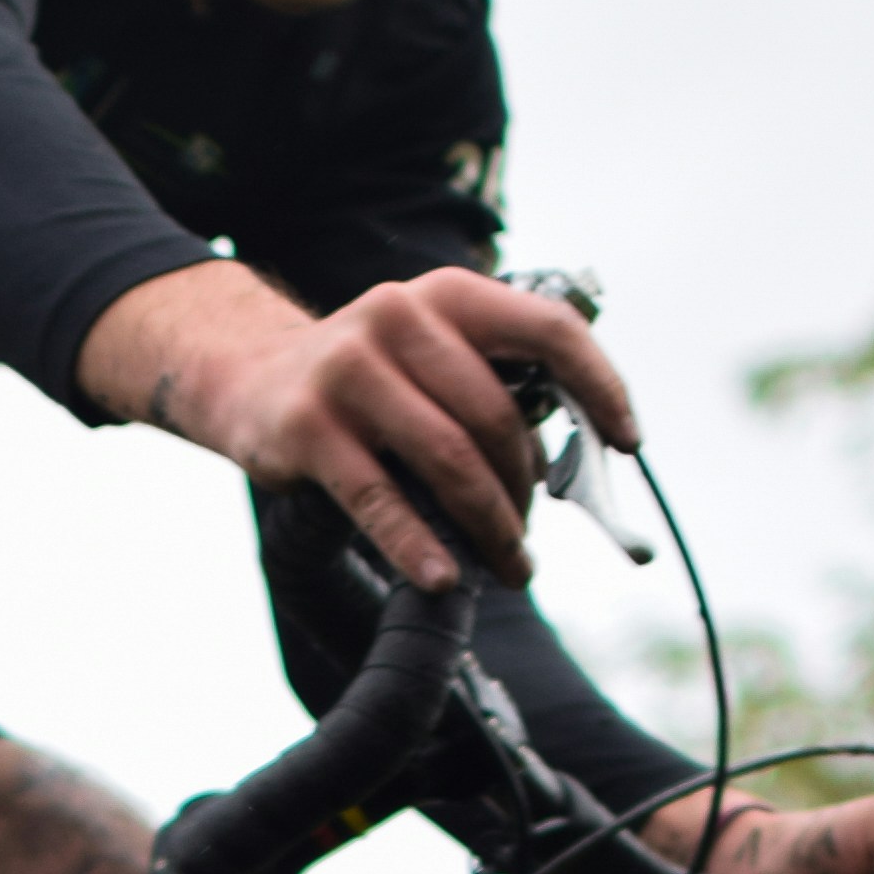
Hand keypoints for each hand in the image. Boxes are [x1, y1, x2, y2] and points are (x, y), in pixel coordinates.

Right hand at [78, 259, 635, 591]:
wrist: (248, 378)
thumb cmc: (367, 380)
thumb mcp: (431, 355)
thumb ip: (494, 386)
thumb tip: (572, 463)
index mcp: (448, 296)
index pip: (548, 329)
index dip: (599, 386)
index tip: (626, 443)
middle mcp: (398, 316)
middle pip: (496, 415)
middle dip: (524, 491)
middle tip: (528, 541)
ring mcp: (348, 369)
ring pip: (448, 459)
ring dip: (488, 526)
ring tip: (506, 567)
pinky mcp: (308, 427)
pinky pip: (380, 498)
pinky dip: (418, 545)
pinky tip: (443, 578)